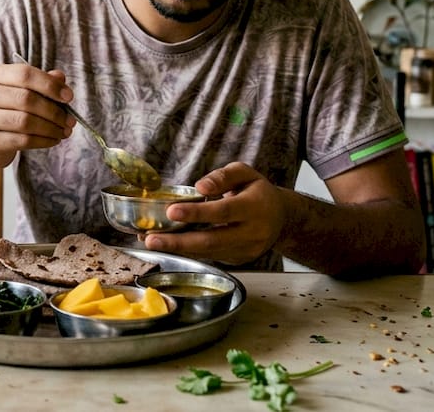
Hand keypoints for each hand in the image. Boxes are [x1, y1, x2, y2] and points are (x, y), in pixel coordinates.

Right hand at [0, 61, 74, 169]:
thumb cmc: (7, 112)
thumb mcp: (22, 92)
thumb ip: (41, 83)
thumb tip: (60, 78)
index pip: (24, 74)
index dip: (49, 85)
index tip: (69, 97)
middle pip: (26, 99)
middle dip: (54, 111)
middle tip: (70, 120)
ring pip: (25, 121)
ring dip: (51, 128)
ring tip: (64, 131)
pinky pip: (23, 140)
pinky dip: (43, 141)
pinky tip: (53, 140)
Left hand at [142, 162, 287, 264]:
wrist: (282, 219)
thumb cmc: (258, 192)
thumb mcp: (246, 174)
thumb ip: (223, 176)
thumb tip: (200, 187)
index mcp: (255, 207)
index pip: (223, 211)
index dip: (197, 213)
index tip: (172, 211)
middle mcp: (252, 233)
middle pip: (212, 240)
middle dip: (179, 242)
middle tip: (151, 238)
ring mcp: (246, 250)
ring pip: (208, 253)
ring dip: (177, 249)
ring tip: (151, 241)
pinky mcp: (238, 260)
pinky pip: (210, 257)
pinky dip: (187, 252)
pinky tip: (168, 244)